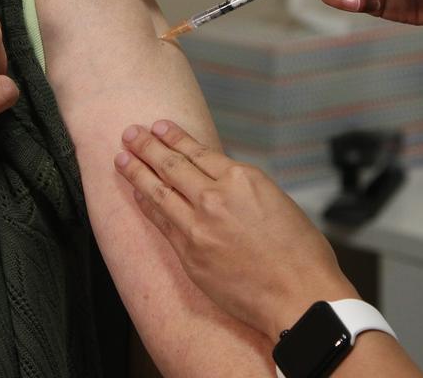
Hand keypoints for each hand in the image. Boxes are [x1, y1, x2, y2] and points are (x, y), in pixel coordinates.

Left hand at [115, 120, 357, 342]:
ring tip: (121, 157)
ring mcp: (198, 225)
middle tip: (130, 133)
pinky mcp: (189, 254)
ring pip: (158, 190)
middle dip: (147, 146)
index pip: (199, 151)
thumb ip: (245, 191)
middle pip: (172, 165)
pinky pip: (161, 222)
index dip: (175, 137)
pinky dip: (146, 204)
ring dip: (137, 171)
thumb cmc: (301, 254)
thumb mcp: (278, 202)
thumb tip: (225, 187)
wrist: (298, 296)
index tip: (159, 127)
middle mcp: (216, 196)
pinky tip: (136, 194)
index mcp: (244, 178)